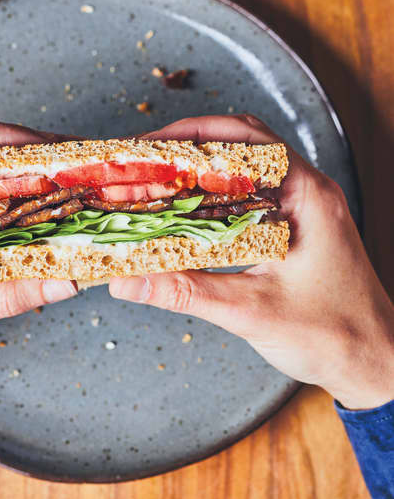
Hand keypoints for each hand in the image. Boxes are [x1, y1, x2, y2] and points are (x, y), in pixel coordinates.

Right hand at [110, 115, 393, 409]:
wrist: (376, 363)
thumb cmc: (333, 336)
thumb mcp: (251, 312)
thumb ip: (186, 292)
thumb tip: (129, 282)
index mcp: (306, 195)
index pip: (245, 140)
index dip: (191, 136)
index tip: (149, 146)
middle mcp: (308, 191)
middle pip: (242, 146)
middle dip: (190, 148)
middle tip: (144, 162)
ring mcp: (304, 208)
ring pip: (246, 171)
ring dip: (203, 171)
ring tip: (159, 181)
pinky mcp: (297, 228)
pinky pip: (251, 198)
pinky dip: (216, 196)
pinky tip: (190, 212)